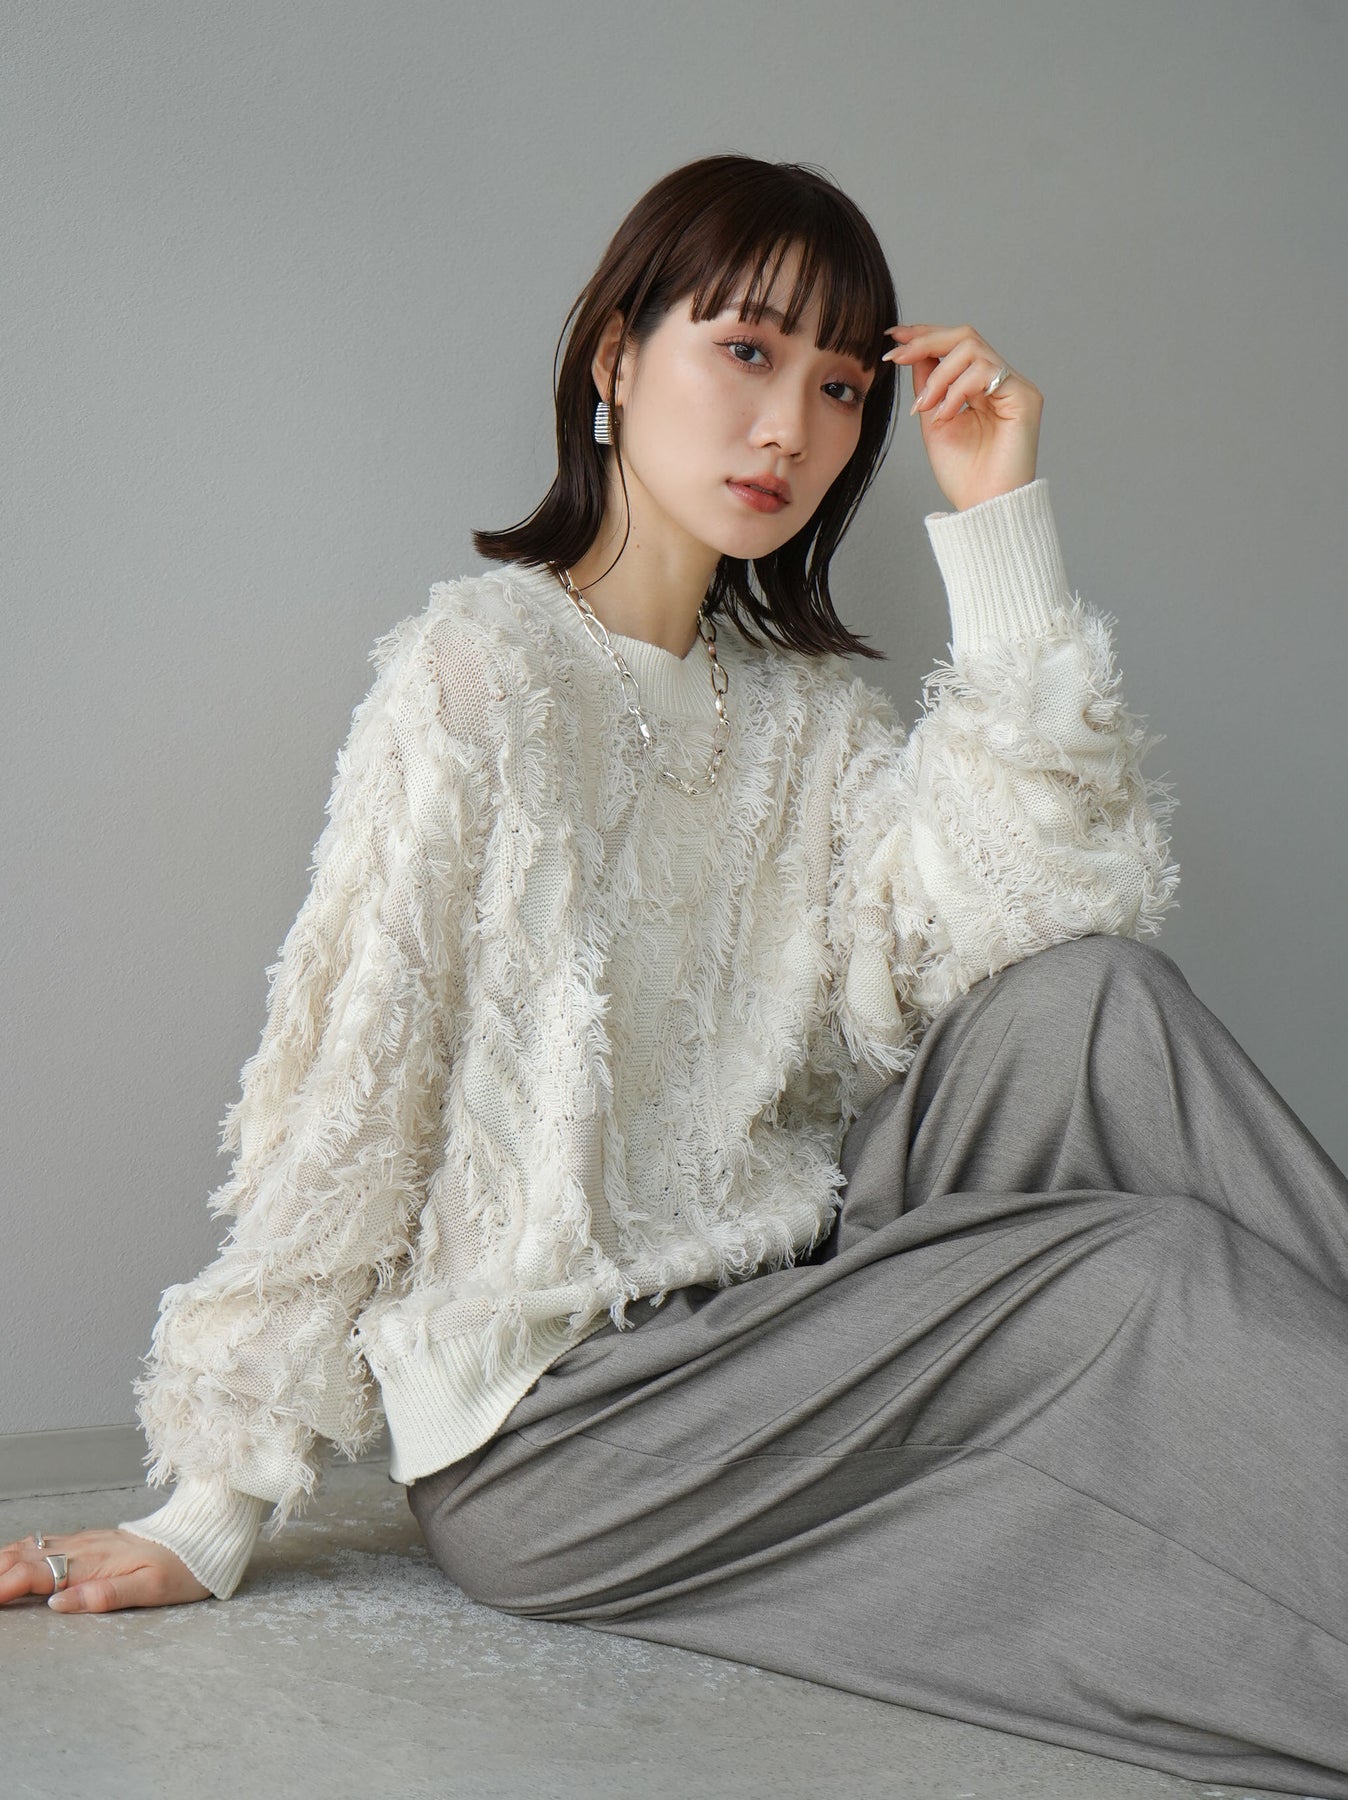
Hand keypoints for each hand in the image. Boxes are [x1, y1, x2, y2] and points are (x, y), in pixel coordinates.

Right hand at [0, 1526, 212, 1611]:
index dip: (3, 1587)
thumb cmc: (182, 1568)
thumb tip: (58, 1604)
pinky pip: (44, 1544)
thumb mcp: (152, 1590)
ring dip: (1, 1561)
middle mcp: (83, 1548)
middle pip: (23, 1557)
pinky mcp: (89, 1541)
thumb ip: (105, 1596)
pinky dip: (18, 1553)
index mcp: (93, 1563)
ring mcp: (84, 1542)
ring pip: (30, 1547)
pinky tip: (7, 1561)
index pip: (35, 1574)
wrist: (202, 1538)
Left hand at [882, 322, 1041, 512]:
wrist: (983, 506)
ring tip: (925, 406)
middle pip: (964, 335)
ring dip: (939, 375)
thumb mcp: (933, 420)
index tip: (892, 337)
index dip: (924, 335)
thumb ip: (927, 385)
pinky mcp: (1025, 396)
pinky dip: (957, 390)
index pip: (954, 345)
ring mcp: (1015, 386)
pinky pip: (985, 371)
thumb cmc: (962, 473)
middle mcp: (1000, 380)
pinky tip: (946, 414)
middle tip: (896, 357)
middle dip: (925, 341)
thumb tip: (912, 351)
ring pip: (972, 348)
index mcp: (980, 386)